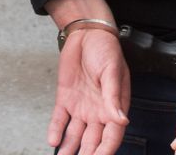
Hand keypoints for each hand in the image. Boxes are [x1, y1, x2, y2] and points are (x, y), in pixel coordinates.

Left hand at [48, 27, 128, 154]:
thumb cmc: (106, 49)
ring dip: (69, 149)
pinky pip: (60, 119)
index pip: (111, 136)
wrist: (86, 33)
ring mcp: (81, 107)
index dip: (105, 151)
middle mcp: (98, 111)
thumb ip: (114, 97)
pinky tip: (53, 141)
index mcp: (114, 106)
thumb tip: (122, 120)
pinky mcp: (66, 99)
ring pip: (75, 135)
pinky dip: (56, 131)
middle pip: (92, 141)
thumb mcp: (112, 71)